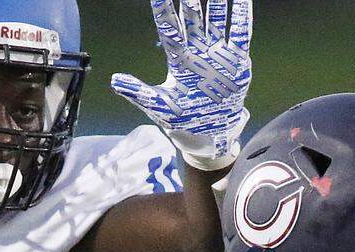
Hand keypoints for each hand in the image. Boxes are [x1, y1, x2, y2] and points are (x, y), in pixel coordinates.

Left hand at [112, 0, 251, 169]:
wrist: (210, 136)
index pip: (169, 27)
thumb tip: (114, 80)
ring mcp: (218, 54)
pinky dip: (241, 15)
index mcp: (179, 59)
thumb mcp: (158, 107)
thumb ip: (138, 92)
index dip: (164, 8)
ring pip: (216, 20)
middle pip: (192, 18)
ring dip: (216, 2)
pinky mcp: (236, 61)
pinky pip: (240, 33)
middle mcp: (198, 51)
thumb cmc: (183, 121)